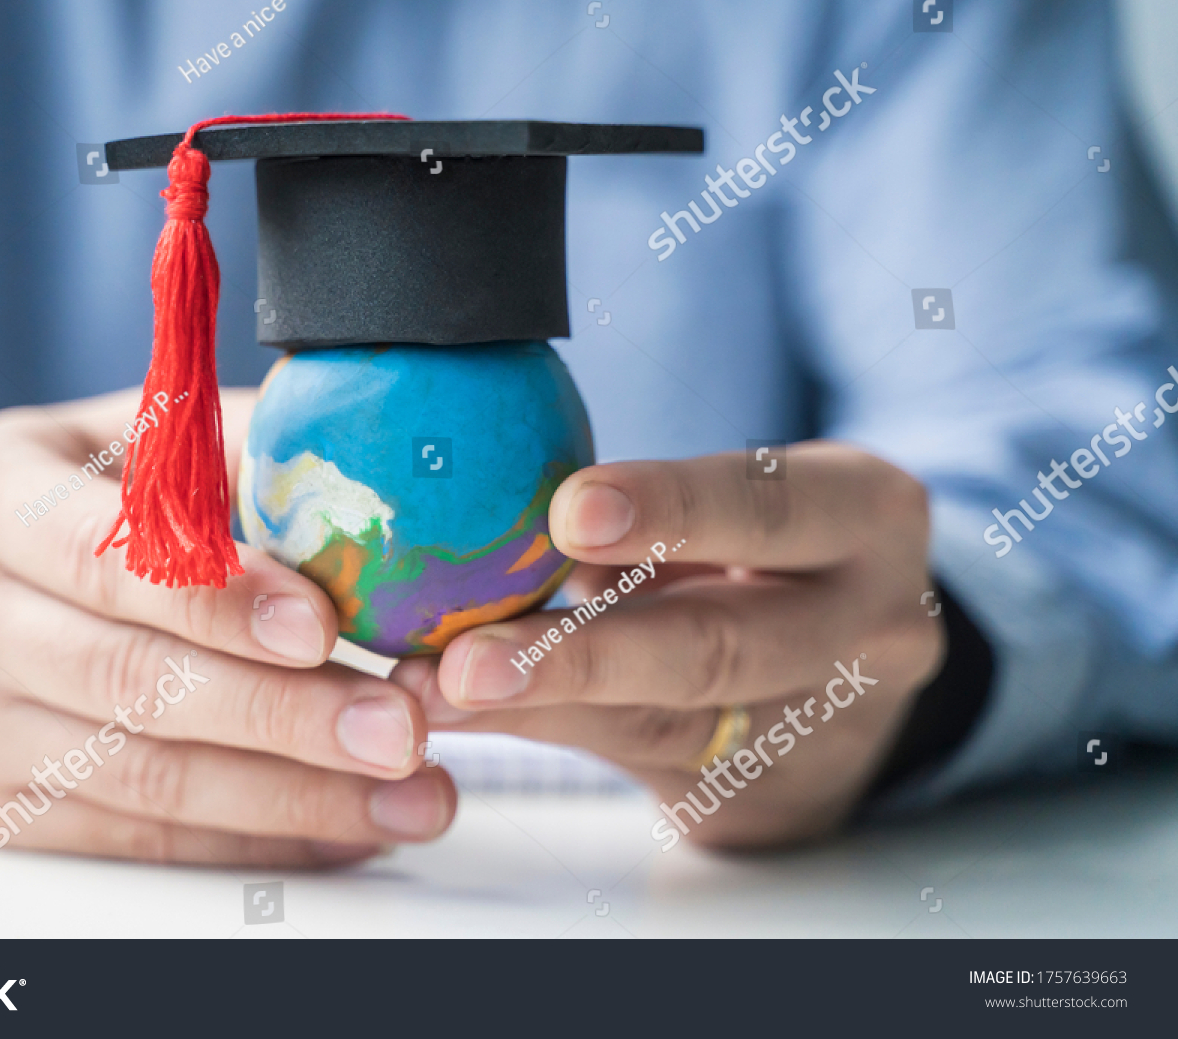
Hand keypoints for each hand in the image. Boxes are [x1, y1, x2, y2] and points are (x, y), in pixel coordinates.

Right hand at [0, 388, 454, 866]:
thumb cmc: (40, 505)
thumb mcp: (106, 438)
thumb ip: (219, 446)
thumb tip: (358, 462)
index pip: (106, 557)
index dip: (215, 598)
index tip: (320, 626)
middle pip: (133, 683)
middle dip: (280, 716)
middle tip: (398, 730)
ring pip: (146, 780)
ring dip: (292, 798)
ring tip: (408, 796)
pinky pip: (140, 838)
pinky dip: (252, 839)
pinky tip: (343, 830)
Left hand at [392, 442, 942, 847]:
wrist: (856, 675)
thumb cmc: (772, 553)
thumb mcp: (748, 510)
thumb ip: (657, 522)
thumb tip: (503, 522)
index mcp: (866, 518)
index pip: (769, 508)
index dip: (671, 510)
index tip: (567, 512)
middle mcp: (867, 627)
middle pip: (719, 645)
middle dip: (581, 654)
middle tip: (467, 658)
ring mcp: (822, 726)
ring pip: (666, 721)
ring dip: (536, 707)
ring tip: (434, 693)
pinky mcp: (761, 791)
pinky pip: (638, 759)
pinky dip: (543, 730)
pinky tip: (465, 715)